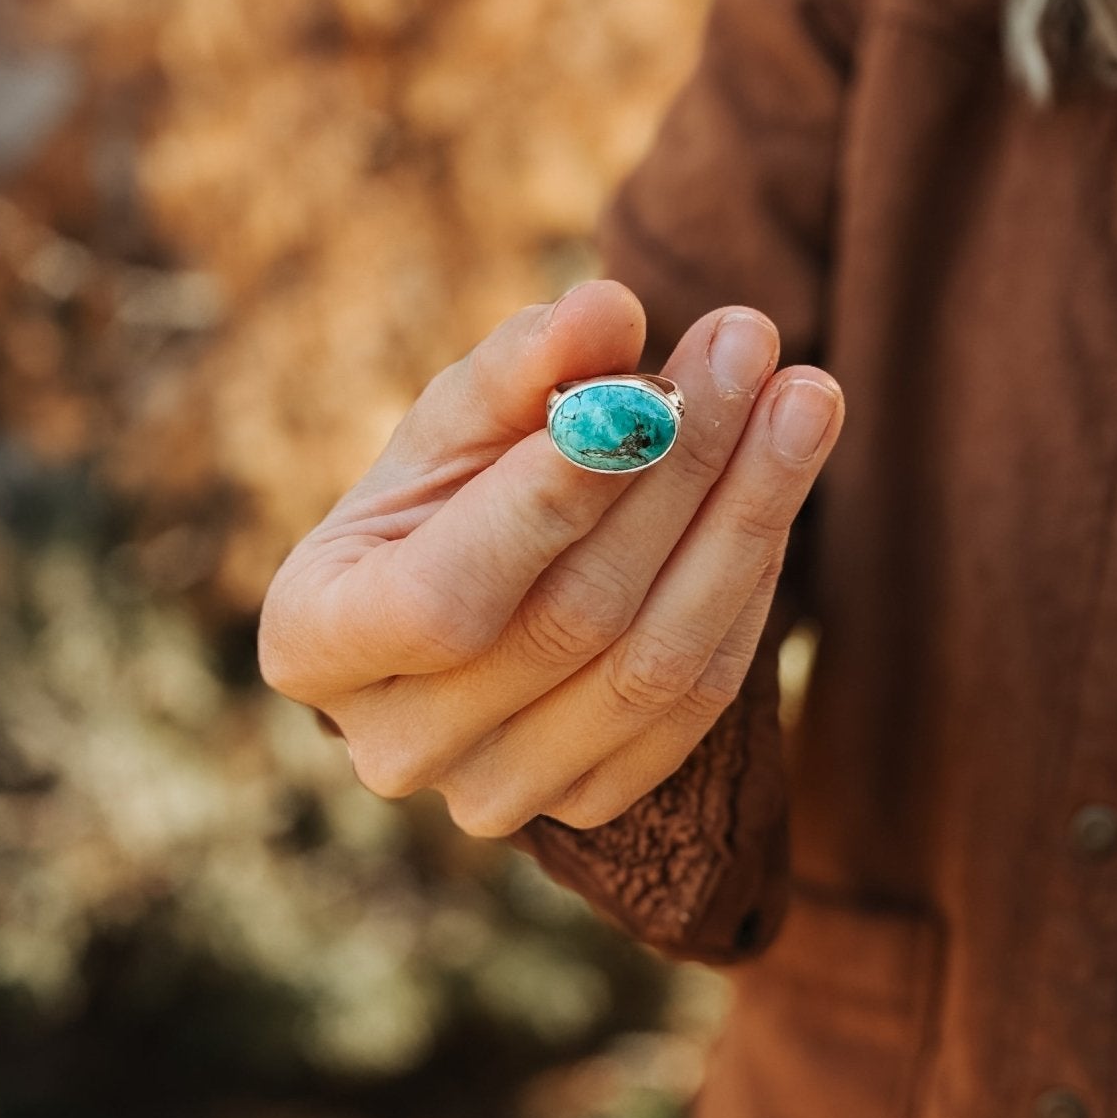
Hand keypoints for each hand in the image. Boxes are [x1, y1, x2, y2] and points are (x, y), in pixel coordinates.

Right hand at [257, 279, 842, 835]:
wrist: (474, 589)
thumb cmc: (444, 491)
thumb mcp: (459, 418)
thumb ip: (519, 366)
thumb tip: (604, 310)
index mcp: (313, 639)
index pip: (443, 597)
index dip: (550, 499)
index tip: (650, 384)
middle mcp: (390, 744)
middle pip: (572, 621)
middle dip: (679, 471)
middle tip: (750, 343)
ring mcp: (490, 793)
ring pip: (654, 667)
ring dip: (746, 519)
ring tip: (803, 395)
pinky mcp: (585, 808)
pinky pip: (696, 704)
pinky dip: (749, 587)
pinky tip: (779, 483)